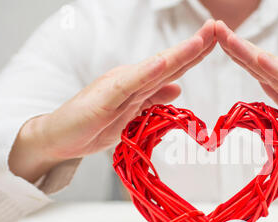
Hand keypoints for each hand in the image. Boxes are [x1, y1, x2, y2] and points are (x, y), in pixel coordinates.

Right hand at [9, 20, 215, 182]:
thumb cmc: (94, 126)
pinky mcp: (104, 99)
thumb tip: (178, 88)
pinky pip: (128, 85)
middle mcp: (131, 79)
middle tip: (217, 27)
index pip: (173, 67)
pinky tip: (162, 63)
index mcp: (140, 84)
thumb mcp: (133, 116)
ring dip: (178, 53)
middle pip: (169, 62)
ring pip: (153, 68)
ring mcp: (118, 86)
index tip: (219, 39)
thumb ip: (153, 100)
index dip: (196, 53)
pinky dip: (146, 74)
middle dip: (195, 45)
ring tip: (200, 40)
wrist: (58, 138)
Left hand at [215, 21, 277, 198]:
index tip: (214, 41)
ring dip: (250, 53)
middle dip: (237, 46)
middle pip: (263, 64)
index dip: (237, 54)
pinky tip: (261, 60)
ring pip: (276, 69)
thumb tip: (262, 81)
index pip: (259, 69)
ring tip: (229, 38)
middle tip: (215, 28)